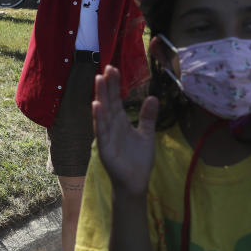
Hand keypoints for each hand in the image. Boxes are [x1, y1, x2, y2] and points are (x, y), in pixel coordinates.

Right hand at [92, 65, 157, 197]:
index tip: (113, 68)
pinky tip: (97, 106)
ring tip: (98, 80)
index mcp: (120, 122)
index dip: (114, 85)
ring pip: (102, 113)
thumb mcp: (147, 134)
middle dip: (106, 85)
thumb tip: (153, 97)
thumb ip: (148, 117)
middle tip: (105, 68)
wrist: (135, 182)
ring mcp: (106, 136)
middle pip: (108, 102)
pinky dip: (98, 118)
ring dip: (100, 96)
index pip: (116, 99)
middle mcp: (111, 126)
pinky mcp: (105, 147)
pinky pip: (101, 131)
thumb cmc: (138, 159)